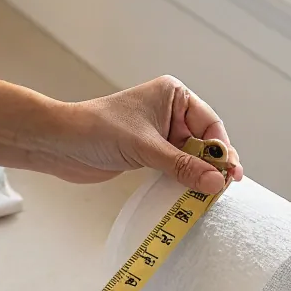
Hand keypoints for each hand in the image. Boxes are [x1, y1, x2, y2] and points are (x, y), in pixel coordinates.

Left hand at [43, 76, 243, 194]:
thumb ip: (182, 165)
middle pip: (204, 142)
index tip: (231, 174)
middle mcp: (169, 112)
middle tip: (223, 188)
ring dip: (199, 175)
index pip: (210, 124)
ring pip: (191, 157)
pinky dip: (183, 180)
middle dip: (213, 164)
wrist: (59, 143)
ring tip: (211, 195)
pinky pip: (175, 168)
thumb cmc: (96, 130)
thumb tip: (216, 181)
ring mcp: (159, 134)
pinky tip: (192, 194)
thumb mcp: (145, 147)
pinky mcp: (148, 153)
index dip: (222, 149)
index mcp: (173, 95)